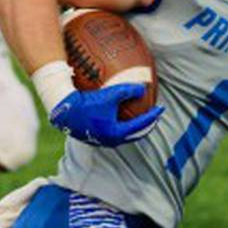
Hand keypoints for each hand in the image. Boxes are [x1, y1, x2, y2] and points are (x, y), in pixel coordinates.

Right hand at [49, 84, 163, 146]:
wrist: (66, 111)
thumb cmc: (89, 103)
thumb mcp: (111, 94)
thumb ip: (128, 91)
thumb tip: (143, 88)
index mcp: (117, 132)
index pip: (141, 125)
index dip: (152, 116)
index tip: (161, 108)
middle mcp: (111, 140)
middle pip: (134, 134)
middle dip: (145, 125)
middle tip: (153, 116)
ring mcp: (102, 140)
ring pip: (124, 134)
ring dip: (133, 126)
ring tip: (139, 117)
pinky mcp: (95, 136)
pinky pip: (114, 131)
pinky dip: (121, 125)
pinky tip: (120, 116)